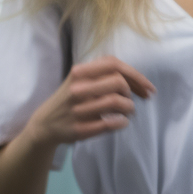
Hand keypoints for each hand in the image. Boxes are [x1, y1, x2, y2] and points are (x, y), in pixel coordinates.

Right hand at [28, 56, 154, 146]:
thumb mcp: (80, 79)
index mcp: (79, 73)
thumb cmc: (70, 99)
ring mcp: (78, 110)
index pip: (113, 64)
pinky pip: (111, 124)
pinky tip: (122, 122)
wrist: (44, 124)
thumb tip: (138, 81)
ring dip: (130, 108)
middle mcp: (77, 89)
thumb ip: (103, 75)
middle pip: (118, 82)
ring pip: (117, 103)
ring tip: (128, 112)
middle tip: (131, 99)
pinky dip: (122, 123)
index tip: (148, 87)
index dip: (135, 74)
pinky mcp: (80, 129)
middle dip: (131, 92)